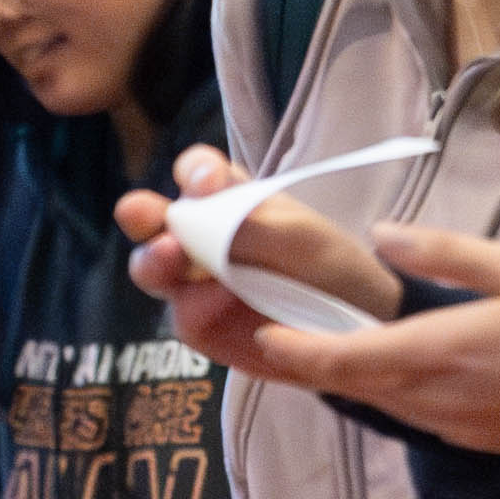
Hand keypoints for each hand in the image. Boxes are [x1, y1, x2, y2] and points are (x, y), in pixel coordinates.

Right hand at [117, 149, 402, 328]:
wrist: (358, 326)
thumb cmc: (331, 265)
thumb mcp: (298, 237)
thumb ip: (243, 225)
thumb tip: (187, 220)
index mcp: (228, 199)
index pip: (196, 172)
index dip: (193, 172)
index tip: (206, 183)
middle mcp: (201, 235)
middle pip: (152, 218)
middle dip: (141, 213)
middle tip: (142, 214)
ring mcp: (194, 281)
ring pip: (152, 268)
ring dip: (153, 262)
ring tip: (168, 259)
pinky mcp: (199, 323)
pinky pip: (183, 314)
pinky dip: (197, 307)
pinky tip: (221, 302)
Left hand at [181, 225, 499, 458]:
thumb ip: (441, 251)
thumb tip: (380, 234)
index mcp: (438, 353)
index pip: (344, 358)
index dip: (295, 349)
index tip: (261, 333)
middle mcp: (435, 400)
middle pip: (351, 385)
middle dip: (307, 363)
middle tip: (270, 337)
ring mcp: (454, 427)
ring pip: (381, 403)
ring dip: (347, 378)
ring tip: (316, 347)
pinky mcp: (476, 440)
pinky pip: (414, 416)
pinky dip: (387, 393)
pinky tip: (386, 370)